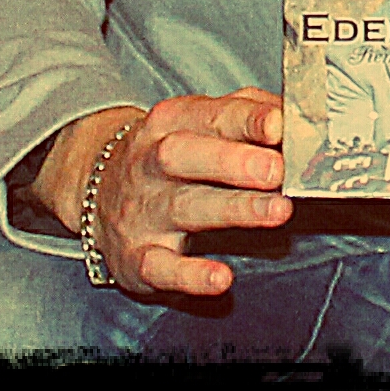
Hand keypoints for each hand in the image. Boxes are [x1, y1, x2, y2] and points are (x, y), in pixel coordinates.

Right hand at [38, 88, 291, 296]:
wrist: (96, 191)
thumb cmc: (171, 154)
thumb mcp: (200, 121)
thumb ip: (247, 113)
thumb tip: (293, 115)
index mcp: (173, 120)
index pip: (213, 115)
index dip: (248, 120)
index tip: (279, 126)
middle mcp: (152, 162)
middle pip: (188, 154)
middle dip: (234, 162)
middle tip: (276, 170)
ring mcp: (143, 210)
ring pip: (184, 207)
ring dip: (233, 210)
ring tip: (276, 212)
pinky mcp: (136, 258)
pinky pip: (160, 267)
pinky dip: (190, 275)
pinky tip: (221, 277)